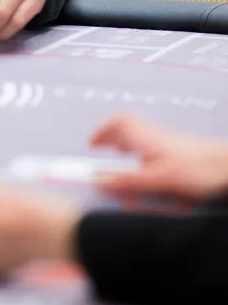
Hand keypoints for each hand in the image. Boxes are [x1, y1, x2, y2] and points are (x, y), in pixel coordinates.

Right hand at [90, 113, 227, 201]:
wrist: (226, 165)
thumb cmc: (198, 169)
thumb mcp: (158, 179)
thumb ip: (128, 181)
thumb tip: (100, 179)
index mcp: (145, 138)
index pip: (117, 123)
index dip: (101, 131)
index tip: (90, 144)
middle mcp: (154, 135)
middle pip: (126, 125)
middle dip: (111, 134)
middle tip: (101, 147)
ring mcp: (165, 141)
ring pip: (138, 134)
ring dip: (124, 141)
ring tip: (117, 155)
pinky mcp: (175, 148)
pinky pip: (150, 143)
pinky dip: (139, 151)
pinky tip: (143, 166)